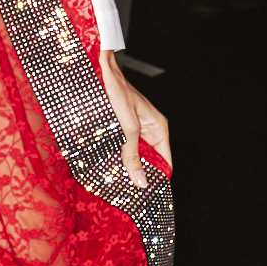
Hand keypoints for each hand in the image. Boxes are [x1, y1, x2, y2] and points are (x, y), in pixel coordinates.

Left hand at [99, 50, 170, 187]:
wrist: (101, 71)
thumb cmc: (118, 92)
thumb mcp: (127, 128)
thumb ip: (131, 154)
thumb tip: (140, 180)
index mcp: (158, 129)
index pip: (166, 161)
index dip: (158, 177)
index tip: (148, 194)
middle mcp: (149, 130)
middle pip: (148, 159)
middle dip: (139, 173)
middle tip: (128, 190)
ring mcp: (134, 128)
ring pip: (133, 154)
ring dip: (125, 165)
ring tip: (117, 181)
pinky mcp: (120, 127)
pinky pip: (122, 146)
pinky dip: (116, 155)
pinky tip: (108, 165)